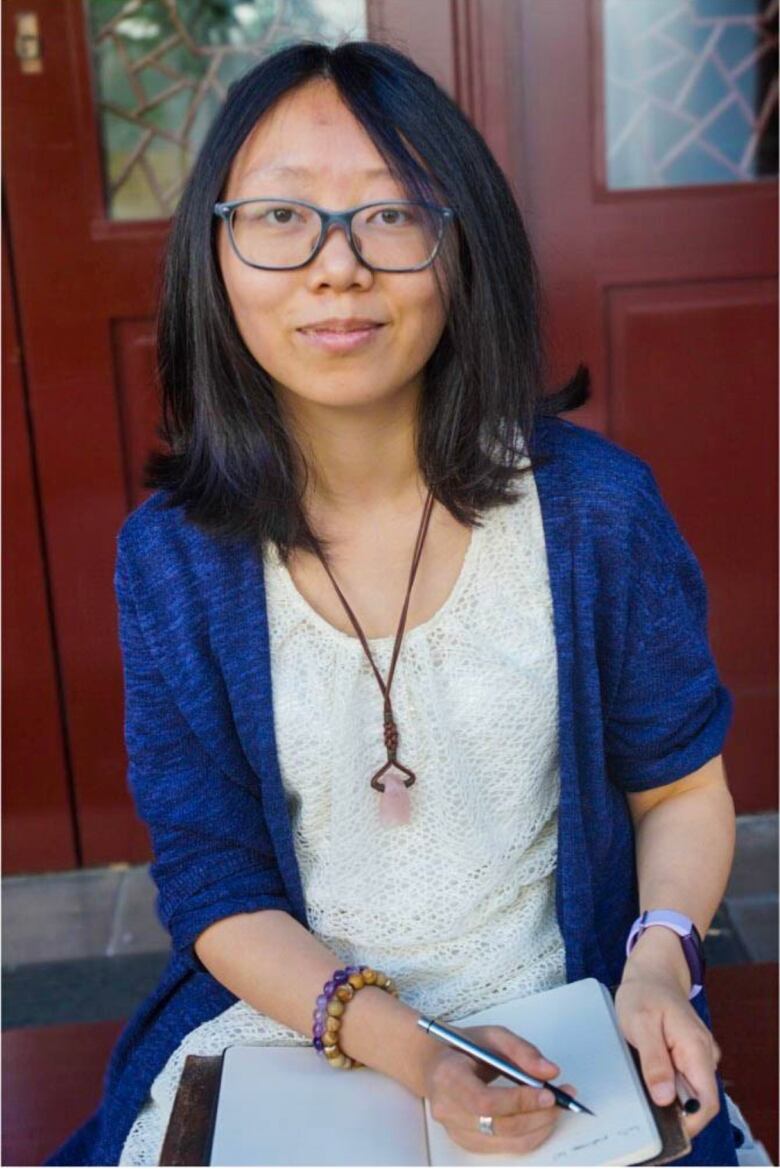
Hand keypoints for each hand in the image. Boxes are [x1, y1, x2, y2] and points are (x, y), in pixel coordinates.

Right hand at [421, 1024, 576, 1154]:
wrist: (436, 1064)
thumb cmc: (462, 1048)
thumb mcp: (491, 1036)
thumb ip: (522, 1050)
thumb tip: (549, 1071)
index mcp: (448, 1077)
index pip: (485, 1101)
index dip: (519, 1101)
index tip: (548, 1094)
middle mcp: (447, 1109)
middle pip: (498, 1126)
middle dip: (536, 1116)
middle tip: (560, 1101)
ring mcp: (455, 1130)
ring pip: (505, 1142)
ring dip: (537, 1129)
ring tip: (554, 1109)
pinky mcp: (466, 1143)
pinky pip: (503, 1148)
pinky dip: (527, 1136)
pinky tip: (538, 1120)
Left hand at [616, 932, 720, 1140]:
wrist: (652, 973)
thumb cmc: (645, 994)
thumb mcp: (641, 1024)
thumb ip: (654, 1061)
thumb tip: (665, 1098)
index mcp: (696, 1049)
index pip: (707, 1102)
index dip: (689, 1122)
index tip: (665, 1128)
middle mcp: (704, 1055)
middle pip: (697, 1101)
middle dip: (673, 1109)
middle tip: (643, 1100)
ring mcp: (698, 1056)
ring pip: (689, 1091)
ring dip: (668, 1094)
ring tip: (642, 1076)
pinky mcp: (689, 1055)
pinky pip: (682, 1079)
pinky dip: (666, 1082)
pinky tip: (648, 1070)